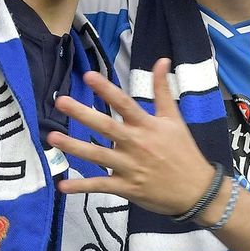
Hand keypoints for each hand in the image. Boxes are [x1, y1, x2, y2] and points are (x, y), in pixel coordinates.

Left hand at [49, 63, 223, 217]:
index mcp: (148, 126)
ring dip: (74, 148)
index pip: (124, 103)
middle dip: (83, 114)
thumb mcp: (174, 119)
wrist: (197, 190)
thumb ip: (162, 90)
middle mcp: (136, 144)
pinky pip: (101, 186)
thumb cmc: (184, 152)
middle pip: (106, 127)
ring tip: (52, 139)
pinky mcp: (127, 188)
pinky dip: (82, 187)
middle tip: (60, 102)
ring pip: (98, 156)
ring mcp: (130, 167)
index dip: (106, 90)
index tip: (88, 76)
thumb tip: (161, 60)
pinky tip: (62, 186)